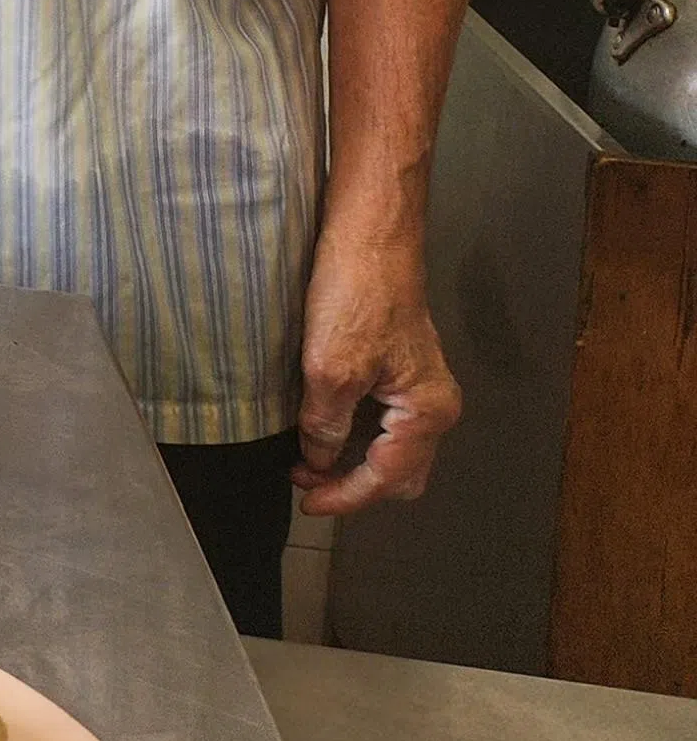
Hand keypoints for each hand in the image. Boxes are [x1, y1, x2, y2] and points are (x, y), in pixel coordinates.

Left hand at [291, 209, 460, 516]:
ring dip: (355, 463)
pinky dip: (359, 439)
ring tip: (308, 459)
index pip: (386, 478)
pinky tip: (324, 429)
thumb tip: (320, 458)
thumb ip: (324, 423)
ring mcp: (423, 388)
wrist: (370, 240)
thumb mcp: (329, 367)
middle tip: (305, 481)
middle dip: (354, 486)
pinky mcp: (406, 372)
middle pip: (401, 475)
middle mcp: (436, 405)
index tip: (306, 501)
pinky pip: (388, 425)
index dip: (344, 497)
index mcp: (427, 411)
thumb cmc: (357, 293)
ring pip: (396, 452)